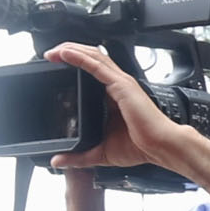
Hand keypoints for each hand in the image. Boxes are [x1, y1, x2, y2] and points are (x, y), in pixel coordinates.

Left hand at [42, 42, 189, 176]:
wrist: (161, 147)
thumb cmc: (141, 147)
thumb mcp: (100, 152)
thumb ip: (78, 156)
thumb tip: (58, 160)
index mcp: (113, 95)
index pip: (91, 71)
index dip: (73, 63)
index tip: (54, 65)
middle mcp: (116, 84)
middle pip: (90, 58)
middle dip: (68, 51)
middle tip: (49, 55)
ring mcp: (120, 82)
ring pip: (92, 56)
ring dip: (71, 50)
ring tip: (53, 51)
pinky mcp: (121, 85)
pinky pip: (96, 65)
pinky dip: (79, 57)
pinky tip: (65, 54)